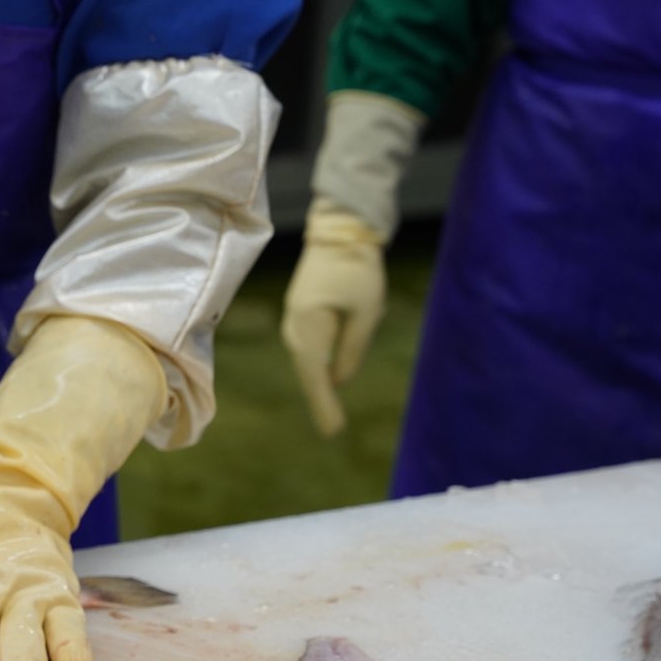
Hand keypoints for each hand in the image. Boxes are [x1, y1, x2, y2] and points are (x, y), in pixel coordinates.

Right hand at [280, 202, 386, 436]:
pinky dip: (315, 367)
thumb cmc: (358, 268)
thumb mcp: (366, 311)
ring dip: (316, 384)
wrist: (339, 231)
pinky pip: (307, 347)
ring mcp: (294, 318)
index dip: (324, 402)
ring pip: (305, 359)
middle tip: (332, 429)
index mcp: (309, 324)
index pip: (315, 372)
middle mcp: (295, 324)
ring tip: (328, 411)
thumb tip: (340, 381)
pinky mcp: (301, 312)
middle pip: (306, 369)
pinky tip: (324, 379)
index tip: (334, 430)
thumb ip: (353, 348)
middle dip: (319, 399)